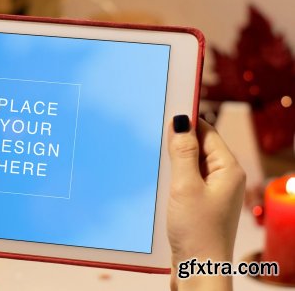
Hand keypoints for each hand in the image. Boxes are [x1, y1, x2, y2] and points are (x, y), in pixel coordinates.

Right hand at [167, 116, 245, 290]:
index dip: (187, 122)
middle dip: (177, 143)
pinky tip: (159, 181)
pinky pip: (186, 181)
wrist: (198, 269)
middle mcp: (223, 178)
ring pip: (190, 165)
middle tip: (153, 139)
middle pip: (198, 147)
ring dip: (173, 162)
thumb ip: (183, 152)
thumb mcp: (185, 186)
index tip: (164, 112)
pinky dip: (173, 177)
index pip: (207, 132)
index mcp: (227, 169)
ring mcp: (212, 192)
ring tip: (155, 162)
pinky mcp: (200, 204)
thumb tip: (181, 120)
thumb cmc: (196, 231)